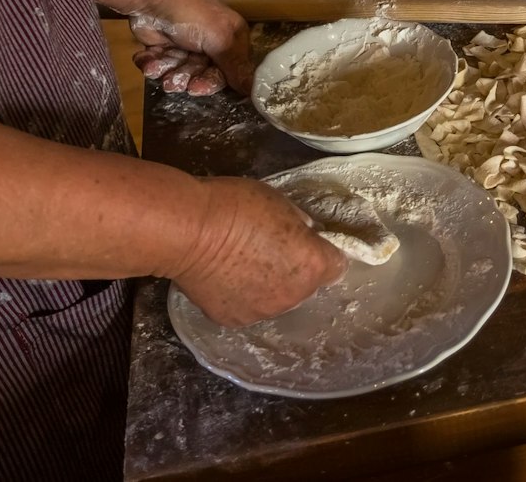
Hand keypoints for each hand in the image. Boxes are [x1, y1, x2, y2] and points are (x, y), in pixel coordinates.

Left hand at [125, 0, 249, 95]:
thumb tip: (254, 91)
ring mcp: (185, 47)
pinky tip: (148, 58)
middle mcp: (210, 45)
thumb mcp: (220, 38)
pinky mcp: (162, 48)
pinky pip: (160, 67)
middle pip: (202, 76)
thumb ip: (236, 66)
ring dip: (167, 72)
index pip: (228, 73)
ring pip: (179, 74)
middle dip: (186, 79)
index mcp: (230, 40)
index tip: (197, 88)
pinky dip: (152, 65)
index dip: (212, 83)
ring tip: (158, 66)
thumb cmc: (192, 14)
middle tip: (174, 81)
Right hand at [169, 178, 345, 326]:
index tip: (308, 244)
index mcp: (312, 266)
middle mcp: (293, 296)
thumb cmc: (237, 207)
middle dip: (294, 271)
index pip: (335, 266)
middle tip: (268, 249)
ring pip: (276, 299)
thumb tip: (303, 237)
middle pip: (305, 286)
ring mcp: (262, 312)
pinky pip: (247, 307)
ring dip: (268, 286)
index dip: (322, 253)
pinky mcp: (233, 320)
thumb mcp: (283, 205)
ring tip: (241, 264)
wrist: (189, 231)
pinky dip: (240, 295)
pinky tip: (224, 277)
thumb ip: (301, 228)